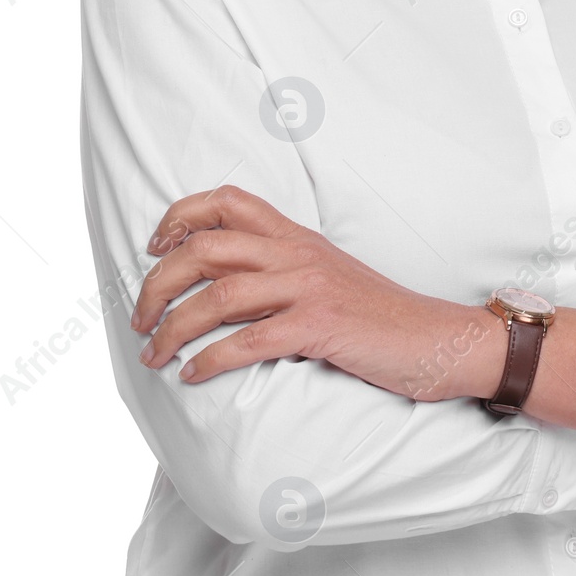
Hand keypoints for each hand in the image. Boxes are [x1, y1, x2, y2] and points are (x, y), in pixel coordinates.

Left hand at [129, 186, 490, 399]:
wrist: (436, 338)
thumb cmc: (377, 316)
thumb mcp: (325, 276)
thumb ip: (280, 270)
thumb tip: (220, 286)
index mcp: (295, 235)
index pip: (227, 200)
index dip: (179, 216)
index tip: (152, 248)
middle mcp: (296, 252)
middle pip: (205, 248)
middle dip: (157, 283)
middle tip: (139, 319)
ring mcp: (309, 287)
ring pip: (217, 296)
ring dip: (173, 328)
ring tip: (154, 355)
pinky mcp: (320, 326)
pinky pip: (249, 341)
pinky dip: (210, 360)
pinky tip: (192, 376)